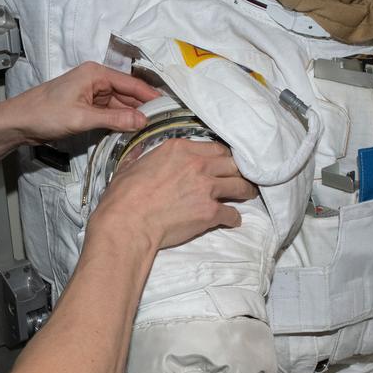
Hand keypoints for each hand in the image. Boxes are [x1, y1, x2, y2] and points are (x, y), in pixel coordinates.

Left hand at [7, 62, 159, 144]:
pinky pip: (108, 112)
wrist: (18, 122)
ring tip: (152, 128)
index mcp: (95, 73)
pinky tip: (130, 130)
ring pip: (119, 105)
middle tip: (165, 122)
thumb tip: (143, 121)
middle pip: (127, 93)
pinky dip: (118, 121)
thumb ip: (114, 119)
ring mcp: (90, 94)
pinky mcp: (85, 107)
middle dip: (144, 107)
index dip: (151, 96)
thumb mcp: (83, 118)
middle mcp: (95, 80)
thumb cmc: (45, 113)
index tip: (170, 107)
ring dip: (131, 116)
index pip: (132, 83)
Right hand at [90, 139, 257, 250]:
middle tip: (241, 178)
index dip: (222, 157)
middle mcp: (197, 164)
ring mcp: (206, 188)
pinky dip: (233, 218)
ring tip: (248, 194)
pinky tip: (233, 220)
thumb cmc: (123, 197)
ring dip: (246, 190)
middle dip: (238, 171)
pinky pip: (232, 213)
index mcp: (178, 149)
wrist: (127, 223)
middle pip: (232, 164)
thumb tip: (139, 154)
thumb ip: (142, 157)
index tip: (224, 164)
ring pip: (240, 185)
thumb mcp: (129, 166)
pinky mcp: (210, 212)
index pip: (214, 148)